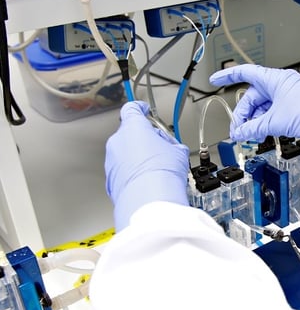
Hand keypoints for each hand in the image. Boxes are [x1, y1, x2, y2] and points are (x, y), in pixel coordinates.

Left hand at [105, 101, 189, 231]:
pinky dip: (132, 173)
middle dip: (144, 140)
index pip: (132, 109)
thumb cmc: (162, 172)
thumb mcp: (177, 152)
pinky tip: (148, 181)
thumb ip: (170, 144)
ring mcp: (111, 160)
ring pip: (125, 154)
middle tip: (161, 150)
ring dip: (138, 158)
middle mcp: (117, 141)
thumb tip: (172, 149)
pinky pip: (123, 171)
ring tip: (157, 170)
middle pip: (130, 134)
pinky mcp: (111, 179)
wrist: (149, 200)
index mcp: (133, 128)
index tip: (144, 110)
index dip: (140, 109)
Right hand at [209, 64, 299, 155]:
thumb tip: (240, 133)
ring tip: (251, 135)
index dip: (228, 75)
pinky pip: (273, 112)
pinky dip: (266, 122)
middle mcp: (281, 84)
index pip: (245, 73)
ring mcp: (288, 95)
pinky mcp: (294, 106)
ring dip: (255, 121)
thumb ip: (255, 127)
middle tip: (239, 131)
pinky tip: (262, 133)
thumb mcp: (277, 121)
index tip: (215, 79)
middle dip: (244, 114)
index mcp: (275, 79)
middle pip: (253, 96)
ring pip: (263, 106)